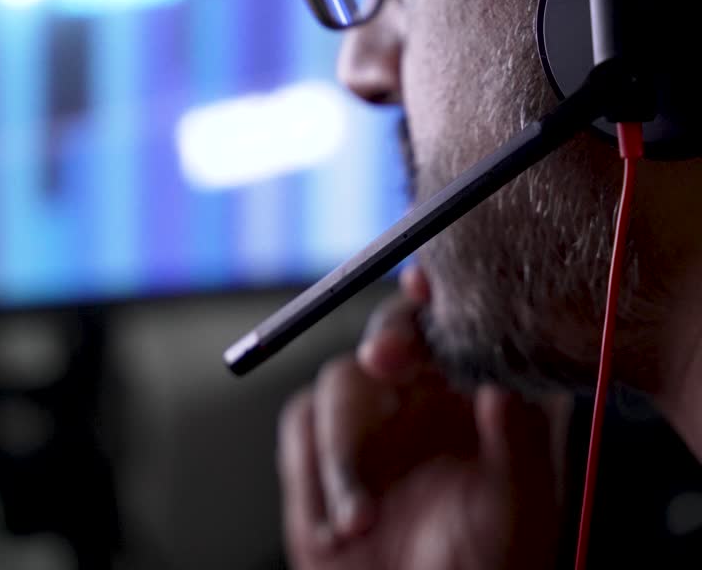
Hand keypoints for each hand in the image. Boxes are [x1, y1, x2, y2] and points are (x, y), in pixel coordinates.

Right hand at [277, 267, 565, 569]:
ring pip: (342, 379)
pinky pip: (301, 423)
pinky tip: (339, 533)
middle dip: (389, 338)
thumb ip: (520, 446)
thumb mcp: (520, 511)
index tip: (425, 282)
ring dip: (344, 449)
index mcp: (476, 387)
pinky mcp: (319, 444)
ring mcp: (369, 414)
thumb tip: (504, 388)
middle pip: (394, 328)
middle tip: (386, 358)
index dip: (440, 288)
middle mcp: (423, 389)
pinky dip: (314, 478)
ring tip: (360, 523)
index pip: (458, 318)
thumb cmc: (487, 569)